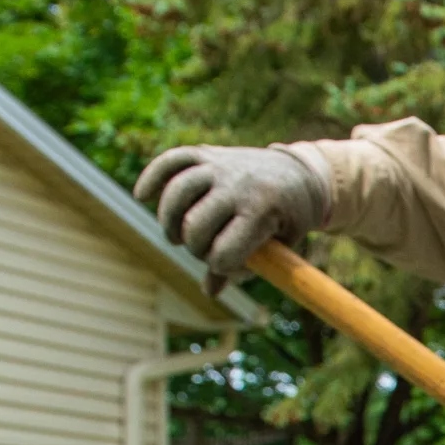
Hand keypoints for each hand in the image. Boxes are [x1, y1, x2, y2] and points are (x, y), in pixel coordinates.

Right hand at [135, 145, 329, 290]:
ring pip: (177, 192)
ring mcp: (221, 166)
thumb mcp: (278, 247)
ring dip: (169, 222)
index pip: (224, 251)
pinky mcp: (207, 154)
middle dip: (195, 248)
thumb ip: (244, 267)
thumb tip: (210, 291)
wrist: (302, 174)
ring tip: (176, 237)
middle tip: (203, 250)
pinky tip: (142, 195)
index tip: (226, 264)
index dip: (220, 266)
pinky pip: (171, 161)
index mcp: (262, 211)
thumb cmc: (289, 219)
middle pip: (195, 225)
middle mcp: (238, 185)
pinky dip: (152, 177)